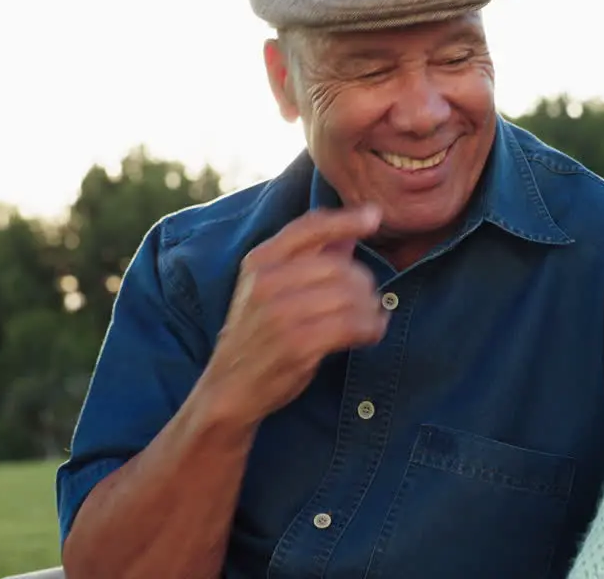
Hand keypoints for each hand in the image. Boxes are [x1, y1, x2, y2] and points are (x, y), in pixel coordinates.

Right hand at [199, 204, 387, 425]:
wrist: (229, 387)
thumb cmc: (257, 334)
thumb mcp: (270, 289)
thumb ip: (309, 259)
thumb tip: (352, 232)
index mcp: (259, 261)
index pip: (309, 227)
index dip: (346, 219)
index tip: (375, 216)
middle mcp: (266, 282)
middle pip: (339, 266)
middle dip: (364, 283)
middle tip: (370, 299)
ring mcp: (280, 313)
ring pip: (349, 295)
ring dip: (371, 307)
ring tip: (373, 317)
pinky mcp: (297, 344)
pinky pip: (351, 324)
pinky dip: (371, 327)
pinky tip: (371, 332)